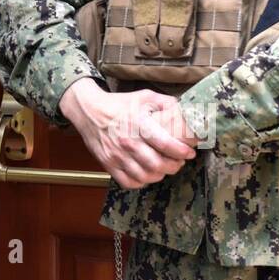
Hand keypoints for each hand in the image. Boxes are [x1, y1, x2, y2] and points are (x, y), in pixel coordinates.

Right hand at [60, 78, 200, 189]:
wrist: (89, 111)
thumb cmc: (119, 104)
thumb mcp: (145, 96)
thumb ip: (167, 104)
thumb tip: (188, 113)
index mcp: (138, 123)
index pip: (165, 144)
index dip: (182, 152)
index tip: (189, 152)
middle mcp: (127, 141)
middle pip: (157, 165)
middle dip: (174, 166)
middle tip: (178, 161)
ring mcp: (116, 155)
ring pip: (145, 176)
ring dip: (159, 175)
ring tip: (164, 168)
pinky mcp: (108, 164)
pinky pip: (129, 182)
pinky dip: (141, 182)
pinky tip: (146, 173)